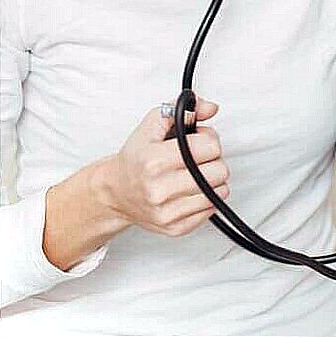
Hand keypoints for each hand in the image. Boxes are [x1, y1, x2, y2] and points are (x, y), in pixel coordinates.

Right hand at [101, 97, 230, 236]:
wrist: (115, 193)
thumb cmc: (136, 159)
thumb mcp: (153, 124)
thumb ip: (183, 110)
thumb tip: (209, 107)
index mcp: (154, 161)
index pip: (210, 147)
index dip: (208, 139)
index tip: (197, 141)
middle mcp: (159, 190)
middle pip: (219, 170)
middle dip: (213, 159)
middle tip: (196, 158)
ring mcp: (168, 212)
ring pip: (221, 190)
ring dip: (212, 179)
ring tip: (194, 173)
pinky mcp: (176, 228)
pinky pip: (212, 209)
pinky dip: (206, 198)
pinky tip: (189, 190)